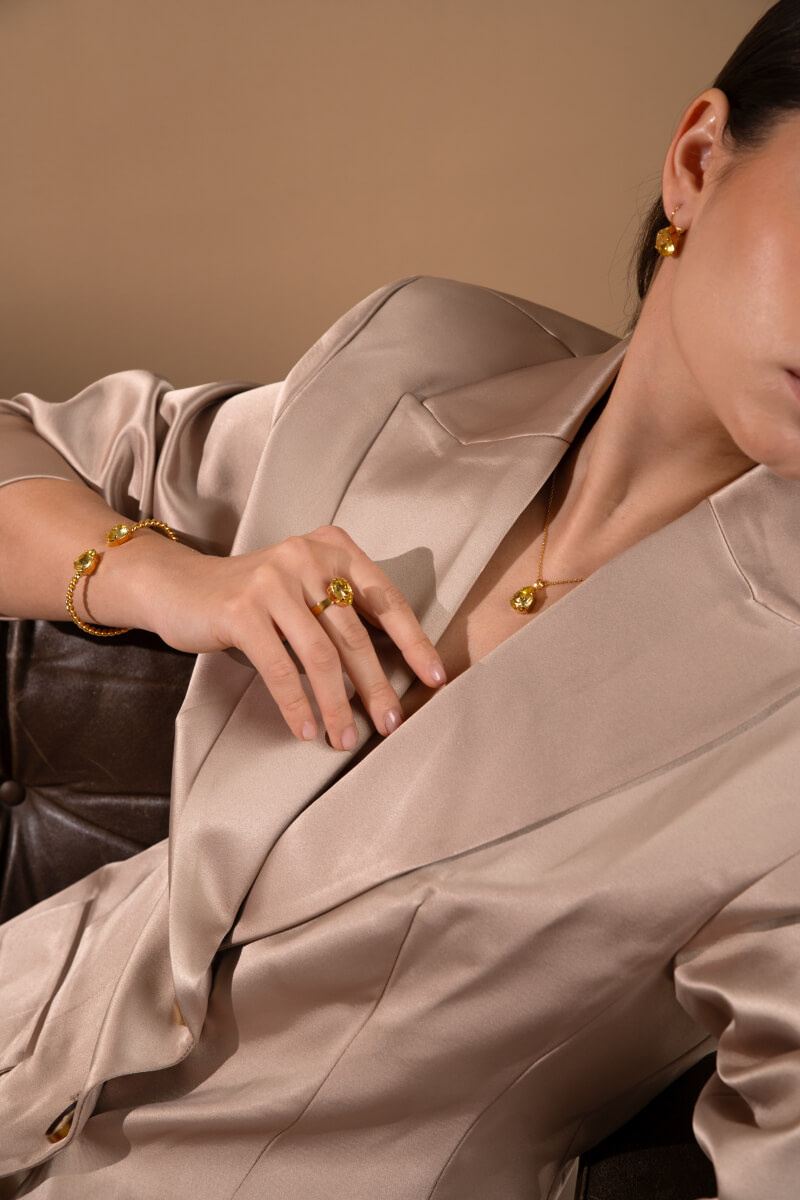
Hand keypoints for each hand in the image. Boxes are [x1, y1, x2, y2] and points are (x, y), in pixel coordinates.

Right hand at [152, 525, 446, 749]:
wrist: (179, 587)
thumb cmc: (252, 597)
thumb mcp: (304, 587)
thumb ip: (342, 611)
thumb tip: (390, 671)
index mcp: (333, 549)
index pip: (385, 599)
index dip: (413, 643)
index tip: (435, 679)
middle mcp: (306, 557)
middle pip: (354, 634)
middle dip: (376, 686)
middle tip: (390, 723)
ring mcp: (273, 581)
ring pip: (320, 655)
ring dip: (336, 704)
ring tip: (345, 738)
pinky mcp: (242, 610)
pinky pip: (280, 667)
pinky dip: (297, 704)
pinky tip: (306, 729)